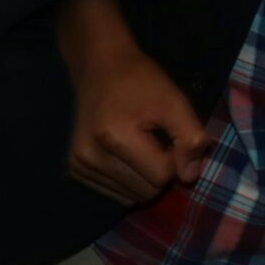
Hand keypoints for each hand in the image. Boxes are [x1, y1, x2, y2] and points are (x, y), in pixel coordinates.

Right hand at [57, 0, 208, 205]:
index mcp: (114, 137)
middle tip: (157, 140)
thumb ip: (190, 138)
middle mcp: (89, 157)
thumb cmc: (142, 83)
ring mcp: (78, 166)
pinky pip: (115, 194)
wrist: (100, 68)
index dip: (176, 159)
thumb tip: (189, 177)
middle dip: (161, 171)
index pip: (161, 176)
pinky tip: (126, 155)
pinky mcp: (74, 170)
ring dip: (144, 177)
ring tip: (140, 146)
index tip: (171, 136)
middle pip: (146, 191)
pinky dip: (128, 180)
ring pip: (130, 196)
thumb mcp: (176, 102)